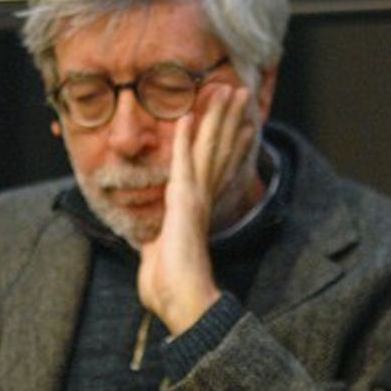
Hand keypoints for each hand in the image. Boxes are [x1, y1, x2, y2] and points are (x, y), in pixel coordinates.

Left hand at [138, 83, 256, 334]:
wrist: (182, 302)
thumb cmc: (170, 290)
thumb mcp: (158, 260)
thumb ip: (157, 245)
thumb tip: (150, 245)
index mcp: (195, 209)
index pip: (213, 167)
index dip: (226, 143)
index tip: (238, 125)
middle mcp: (200, 197)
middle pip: (217, 148)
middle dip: (228, 118)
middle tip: (239, 91)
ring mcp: (194, 196)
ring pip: (207, 146)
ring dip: (216, 116)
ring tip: (229, 89)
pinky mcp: (184, 199)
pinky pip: (182, 160)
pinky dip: (184, 136)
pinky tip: (187, 114)